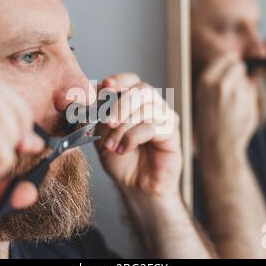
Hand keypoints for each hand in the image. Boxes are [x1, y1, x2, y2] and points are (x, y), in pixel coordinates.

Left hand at [94, 73, 181, 198]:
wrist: (134, 185)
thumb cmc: (121, 159)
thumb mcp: (102, 134)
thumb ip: (100, 115)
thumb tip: (93, 95)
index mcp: (136, 101)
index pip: (131, 80)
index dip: (118, 81)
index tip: (104, 87)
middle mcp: (154, 105)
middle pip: (142, 90)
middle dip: (121, 105)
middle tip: (108, 122)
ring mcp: (165, 118)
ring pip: (146, 109)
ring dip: (124, 127)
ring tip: (112, 145)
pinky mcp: (172, 134)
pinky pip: (152, 127)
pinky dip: (133, 138)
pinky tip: (124, 149)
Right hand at [196, 54, 258, 155]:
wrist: (218, 145)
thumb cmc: (210, 121)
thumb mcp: (203, 95)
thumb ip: (217, 77)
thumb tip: (235, 60)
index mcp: (206, 81)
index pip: (226, 58)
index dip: (230, 64)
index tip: (230, 70)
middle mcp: (220, 84)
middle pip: (238, 65)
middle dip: (238, 74)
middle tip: (231, 90)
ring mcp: (236, 93)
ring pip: (246, 78)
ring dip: (243, 87)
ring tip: (233, 103)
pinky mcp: (248, 102)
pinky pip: (252, 91)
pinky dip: (249, 97)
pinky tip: (239, 109)